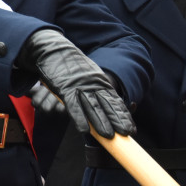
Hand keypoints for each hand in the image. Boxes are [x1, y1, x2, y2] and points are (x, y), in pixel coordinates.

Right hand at [18, 29, 134, 137]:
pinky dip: (79, 118)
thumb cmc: (70, 65)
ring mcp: (79, 86)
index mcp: (100, 81)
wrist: (54, 49)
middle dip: (117, 120)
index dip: (123, 115)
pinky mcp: (65, 89)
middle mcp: (93, 84)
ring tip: (108, 135)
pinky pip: (74, 106)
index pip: (115, 101)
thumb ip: (96, 87)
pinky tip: (84, 129)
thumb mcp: (88, 74)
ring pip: (93, 107)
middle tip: (125, 133)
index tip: (131, 128)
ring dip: (100, 122)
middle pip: (107, 105)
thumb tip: (105, 104)